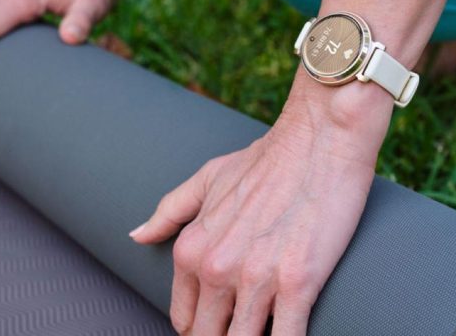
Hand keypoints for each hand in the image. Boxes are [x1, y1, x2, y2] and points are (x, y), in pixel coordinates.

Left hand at [130, 77, 392, 334]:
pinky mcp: (298, 284)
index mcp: (192, 250)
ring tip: (266, 328)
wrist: (318, 140)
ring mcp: (256, 278)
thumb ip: (169, 212)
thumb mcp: (207, 179)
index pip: (185, 319)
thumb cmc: (266, 161)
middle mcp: (216, 268)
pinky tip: (289, 334)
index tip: (225, 324)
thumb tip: (136, 236)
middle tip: (246, 327)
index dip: (204, 329)